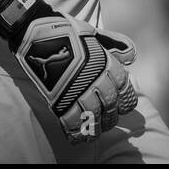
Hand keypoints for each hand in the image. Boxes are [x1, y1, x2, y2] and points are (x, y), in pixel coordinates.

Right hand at [13, 11, 138, 143]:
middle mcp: (94, 78)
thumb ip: (114, 44)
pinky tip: (78, 137)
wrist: (37, 34)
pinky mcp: (59, 99)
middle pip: (110, 104)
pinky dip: (76, 132)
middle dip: (112, 115)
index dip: (126, 98)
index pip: (123, 86)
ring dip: (97, 127)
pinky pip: (71, 121)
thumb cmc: (67, 30)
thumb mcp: (95, 33)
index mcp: (105, 62)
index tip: (124, 105)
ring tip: (96, 132)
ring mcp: (77, 90)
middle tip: (110, 120)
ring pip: (94, 116)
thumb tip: (131, 55)